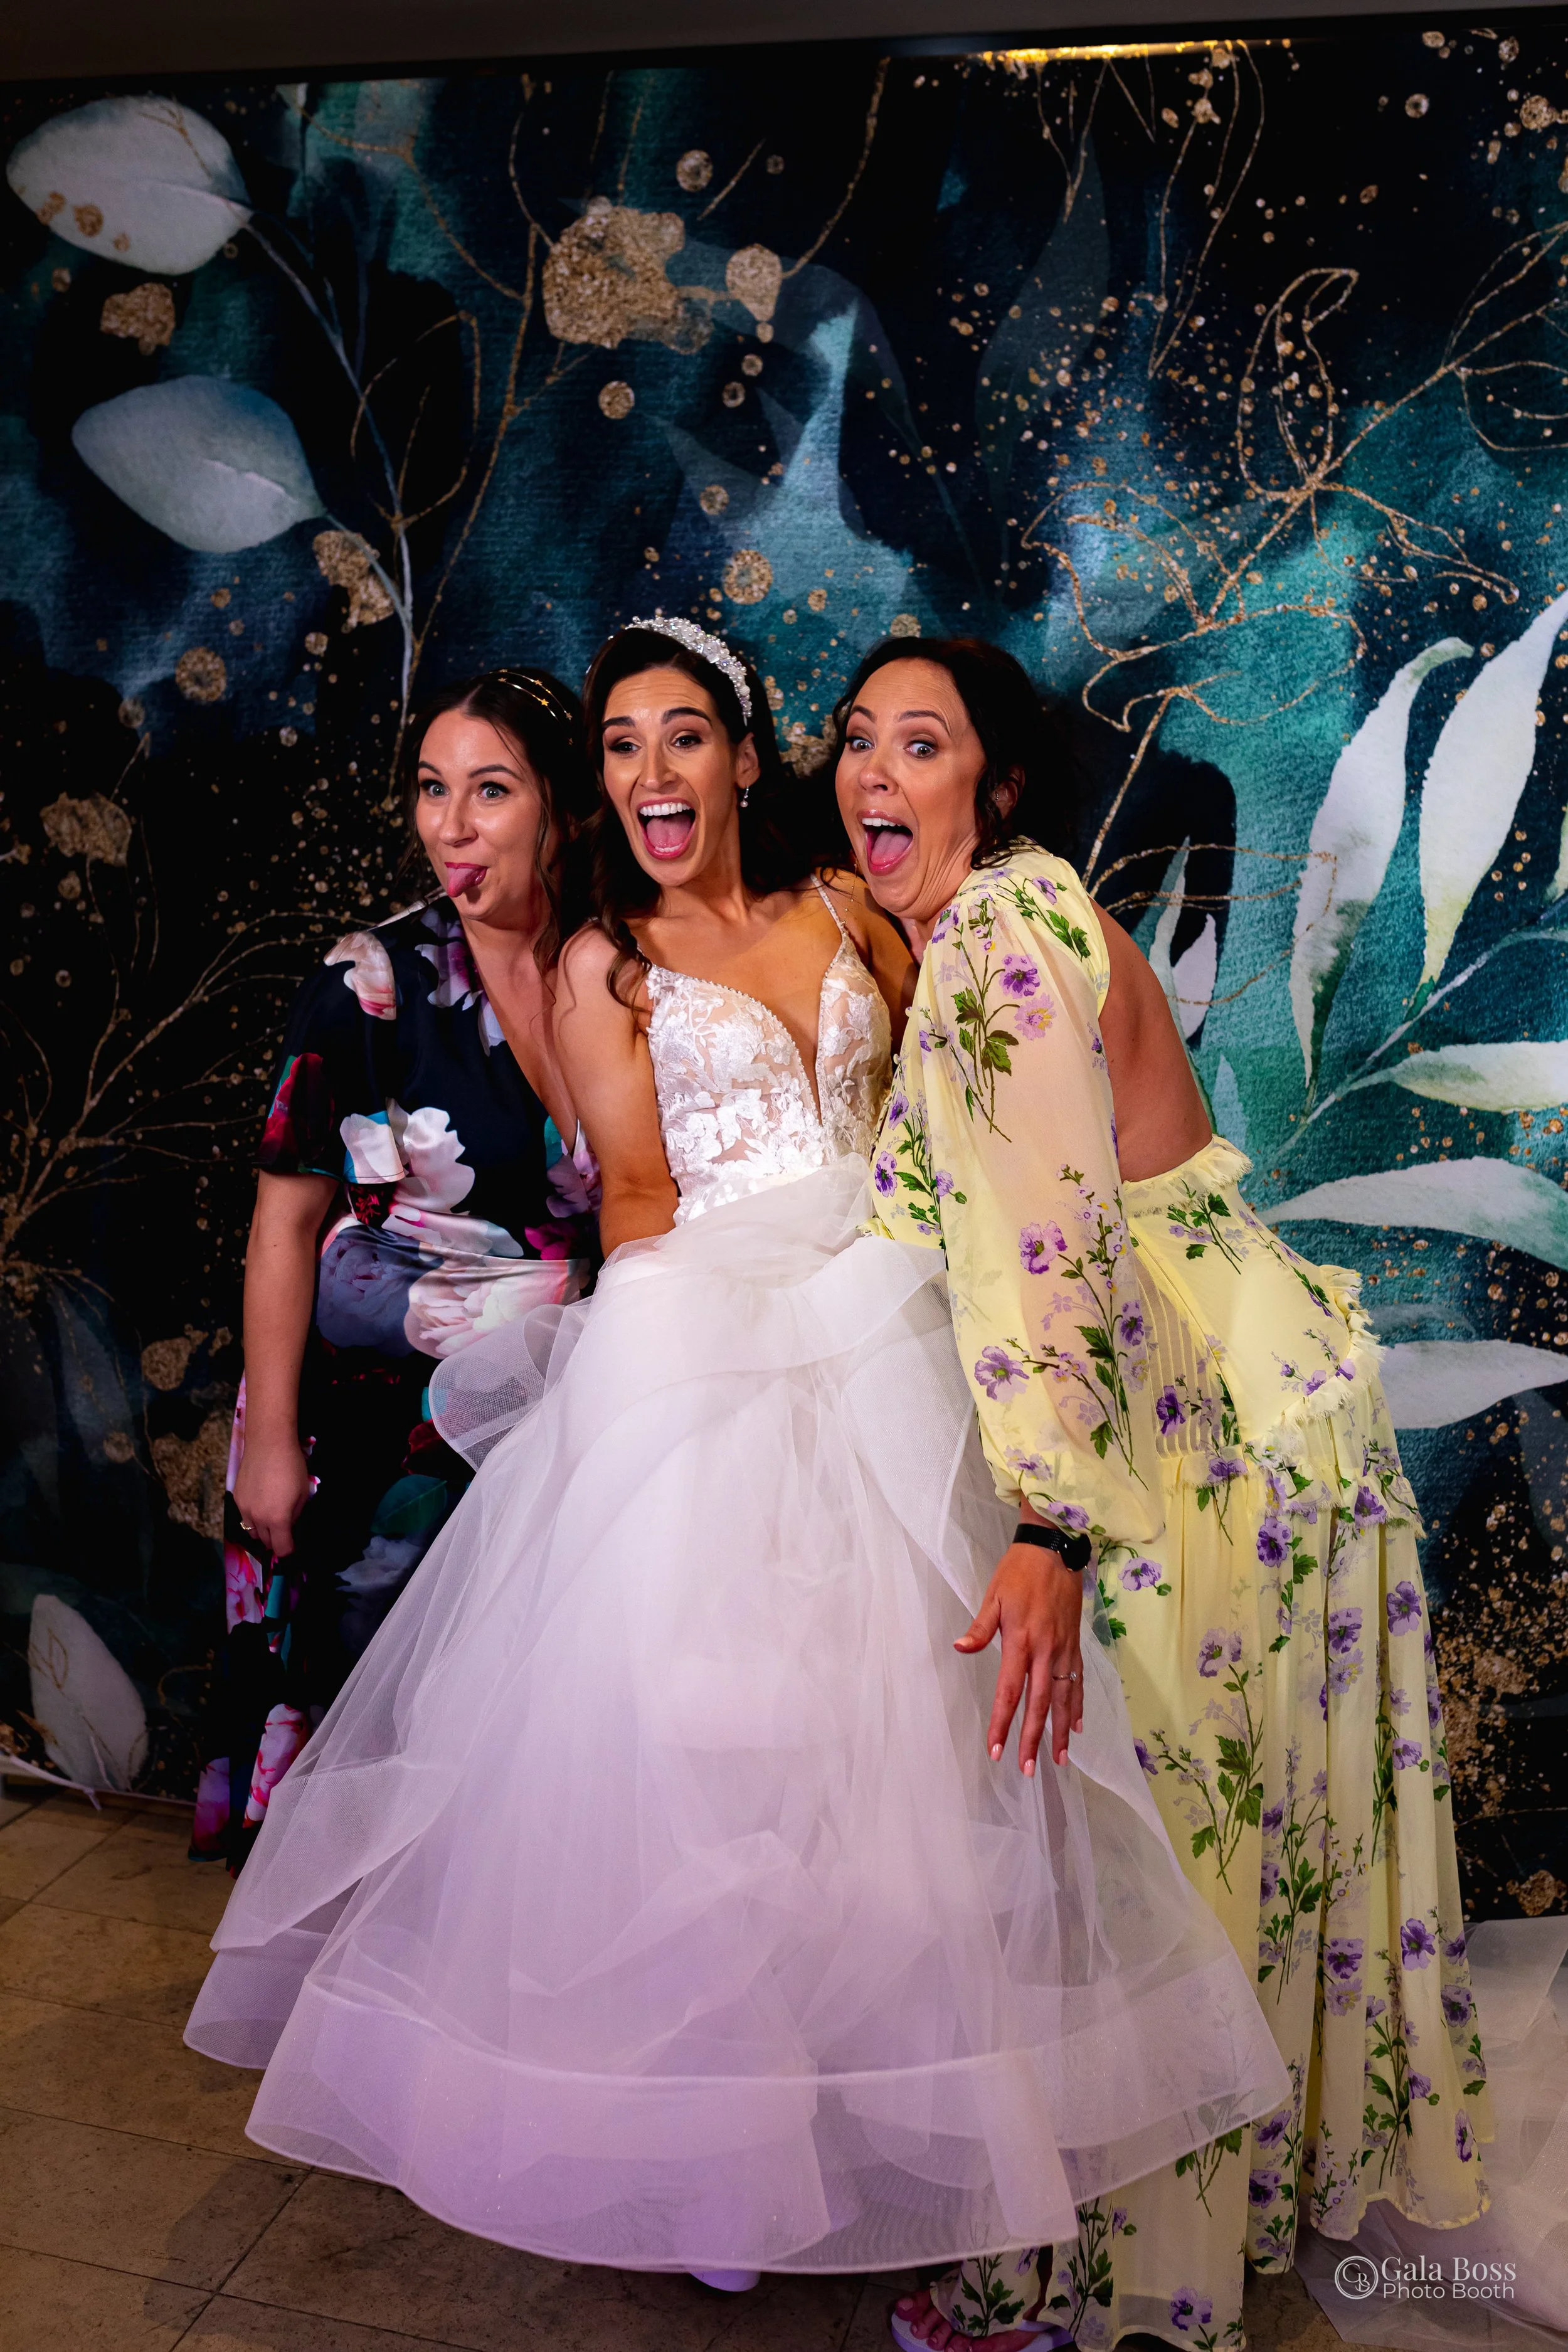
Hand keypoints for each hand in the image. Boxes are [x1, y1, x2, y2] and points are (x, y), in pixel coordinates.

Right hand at [231, 1432, 312, 1560]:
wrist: (268, 1443)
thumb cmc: (291, 1466)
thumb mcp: (302, 1493)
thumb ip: (294, 1516)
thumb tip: (288, 1526)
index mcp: (277, 1519)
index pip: (281, 1548)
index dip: (289, 1550)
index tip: (293, 1545)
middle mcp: (258, 1518)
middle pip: (265, 1542)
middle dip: (276, 1540)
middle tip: (284, 1531)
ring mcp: (244, 1508)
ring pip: (252, 1531)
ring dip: (262, 1531)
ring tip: (271, 1519)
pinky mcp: (236, 1498)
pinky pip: (244, 1516)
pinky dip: (252, 1517)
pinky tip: (261, 1503)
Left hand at [955, 1540, 1084, 1772]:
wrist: (1056, 1549)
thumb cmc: (1019, 1572)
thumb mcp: (993, 1596)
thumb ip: (980, 1629)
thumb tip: (959, 1649)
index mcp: (1021, 1642)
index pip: (1009, 1692)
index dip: (1002, 1723)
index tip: (997, 1750)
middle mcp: (1046, 1651)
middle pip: (1039, 1704)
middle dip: (1033, 1738)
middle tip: (1028, 1769)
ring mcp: (1064, 1649)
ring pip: (1064, 1698)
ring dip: (1060, 1730)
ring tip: (1059, 1760)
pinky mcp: (1075, 1644)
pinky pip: (1079, 1681)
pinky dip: (1078, 1705)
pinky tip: (1076, 1726)